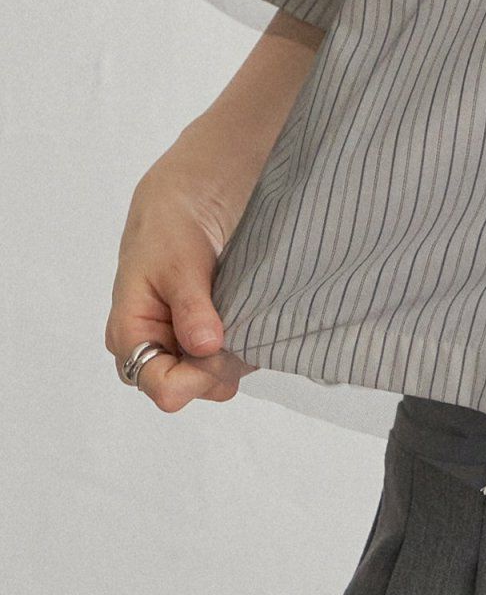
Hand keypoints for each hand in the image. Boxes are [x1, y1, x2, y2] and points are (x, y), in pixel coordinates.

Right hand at [105, 151, 257, 411]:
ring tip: (243, 314)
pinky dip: (241, 346)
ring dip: (236, 355)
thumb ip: (192, 308)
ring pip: (213, 380)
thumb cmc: (170, 231)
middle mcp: (149, 350)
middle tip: (240, 322)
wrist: (184, 205)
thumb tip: (205, 347)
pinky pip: (224, 362)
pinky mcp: (198, 341)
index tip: (224, 343)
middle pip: (193, 389)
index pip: (165, 389)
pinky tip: (247, 318)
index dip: (200, 376)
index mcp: (130, 335)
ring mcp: (175, 348)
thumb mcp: (180, 264)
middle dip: (222, 364)